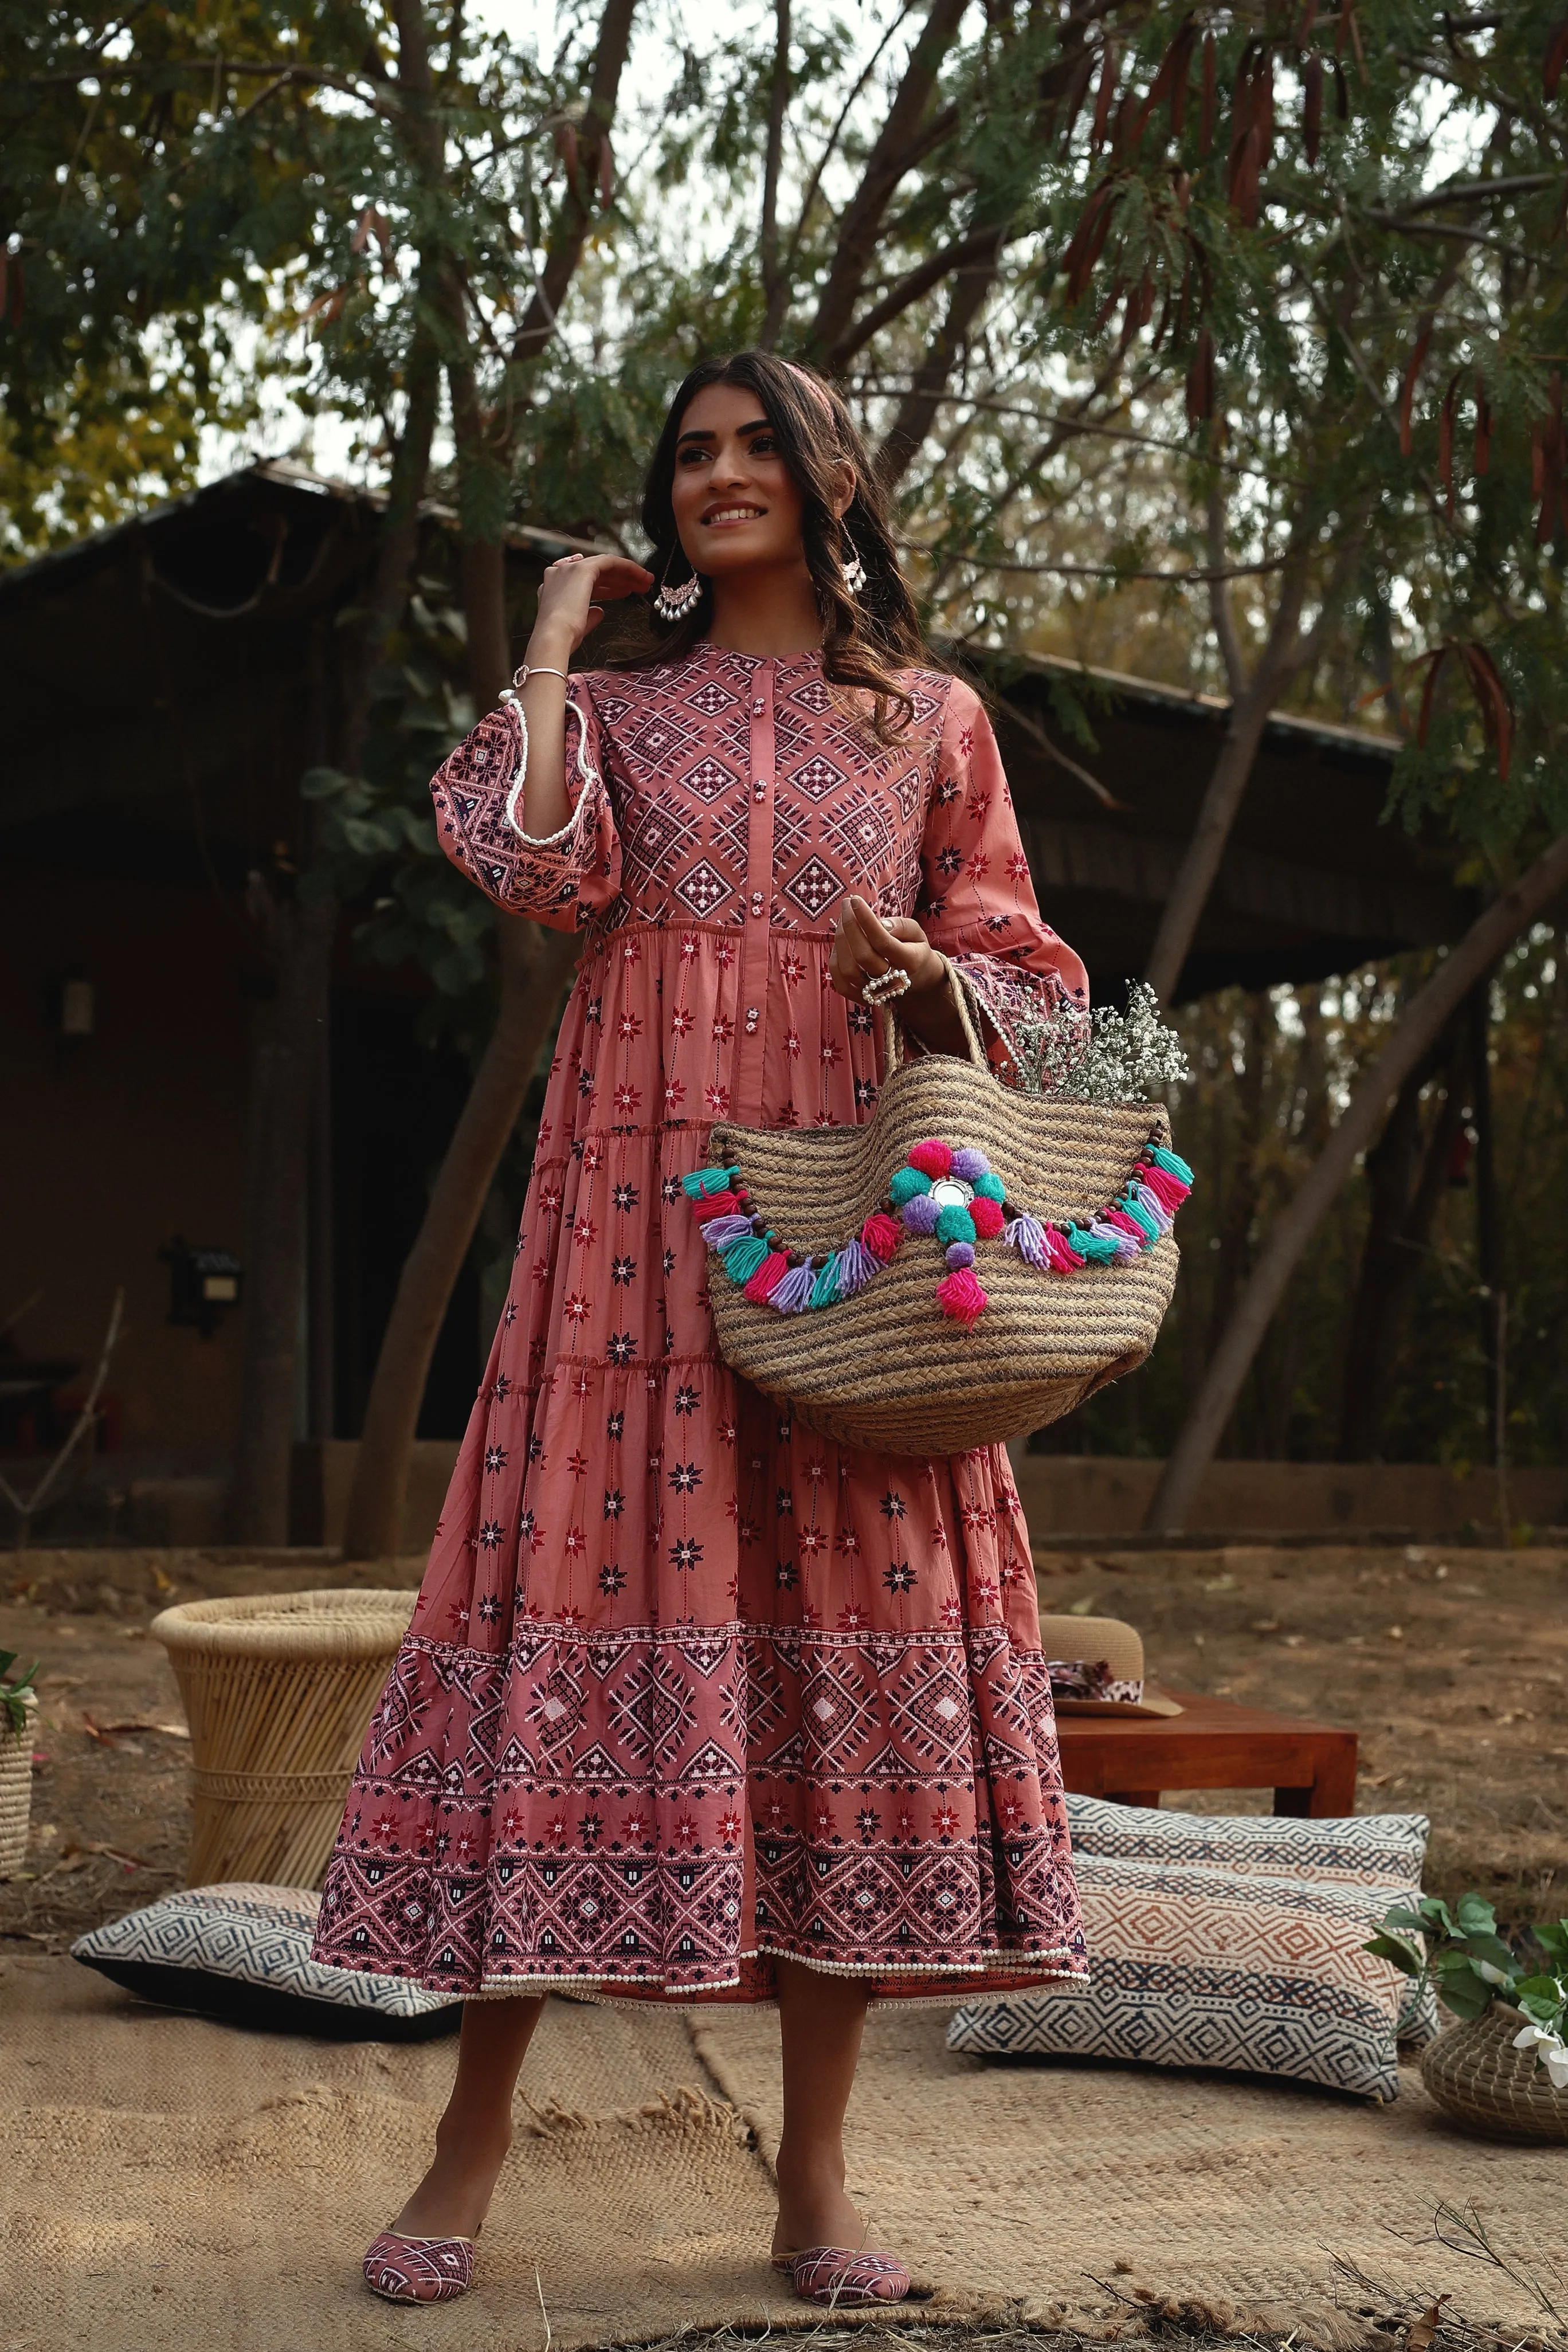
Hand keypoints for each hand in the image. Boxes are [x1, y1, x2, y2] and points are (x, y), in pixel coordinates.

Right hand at [530, 551, 654, 657]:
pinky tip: (641, 576)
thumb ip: (588, 614)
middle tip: (640, 586)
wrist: (554, 638)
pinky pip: (610, 562)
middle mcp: (559, 573)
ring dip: (628, 573)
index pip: (586, 581)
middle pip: (597, 572)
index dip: (608, 586)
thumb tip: (599, 611)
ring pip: (605, 565)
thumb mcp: (578, 625)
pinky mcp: (582, 569)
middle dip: (621, 579)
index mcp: (554, 587)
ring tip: (646, 582)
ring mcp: (569, 568)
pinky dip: (627, 567)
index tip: (625, 592)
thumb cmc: (563, 639)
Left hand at [829, 894, 945, 1004]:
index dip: (866, 919)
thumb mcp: (917, 934)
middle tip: (847, 904)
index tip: (855, 900)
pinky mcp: (861, 998)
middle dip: (850, 926)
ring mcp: (875, 992)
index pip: (883, 941)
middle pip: (863, 955)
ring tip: (843, 920)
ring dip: (841, 940)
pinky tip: (841, 941)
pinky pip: (840, 982)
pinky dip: (835, 959)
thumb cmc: (914, 950)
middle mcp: (892, 980)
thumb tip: (881, 924)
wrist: (917, 981)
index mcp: (910, 962)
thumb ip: (902, 926)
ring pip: (848, 969)